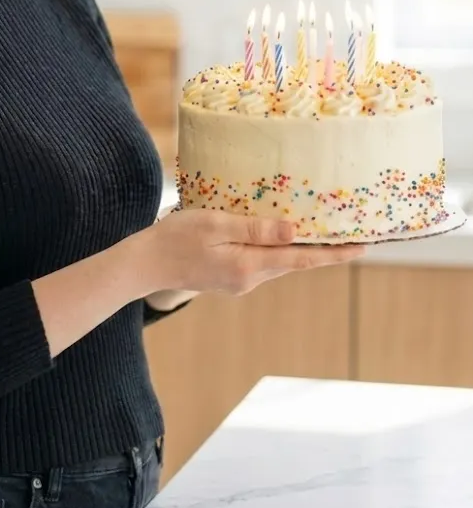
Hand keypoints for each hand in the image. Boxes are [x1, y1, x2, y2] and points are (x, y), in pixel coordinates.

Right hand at [127, 208, 365, 297]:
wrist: (144, 264)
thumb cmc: (175, 238)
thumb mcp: (215, 224)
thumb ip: (255, 229)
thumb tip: (294, 232)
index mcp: (249, 266)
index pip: (301, 260)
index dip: (334, 254)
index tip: (363, 247)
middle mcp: (249, 279)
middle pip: (293, 263)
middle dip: (321, 250)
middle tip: (349, 234)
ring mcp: (238, 282)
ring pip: (277, 263)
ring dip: (297, 249)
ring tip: (318, 232)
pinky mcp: (228, 279)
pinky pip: (260, 262)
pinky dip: (274, 250)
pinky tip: (276, 236)